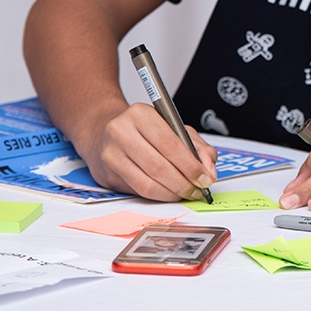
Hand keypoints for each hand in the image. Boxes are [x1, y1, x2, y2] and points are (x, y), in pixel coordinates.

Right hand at [79, 102, 217, 200]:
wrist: (103, 132)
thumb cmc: (142, 129)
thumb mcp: (173, 126)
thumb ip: (196, 145)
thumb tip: (208, 168)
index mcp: (140, 114)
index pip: (170, 144)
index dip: (190, 165)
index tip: (205, 177)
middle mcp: (121, 132)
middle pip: (158, 166)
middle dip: (183, 182)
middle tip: (198, 190)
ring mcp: (111, 155)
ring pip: (147, 183)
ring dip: (172, 193)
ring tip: (186, 194)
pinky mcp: (107, 174)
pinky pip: (138, 191)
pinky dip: (158, 196)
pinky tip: (169, 194)